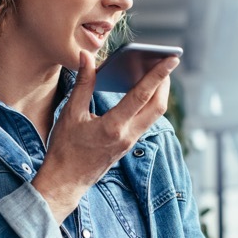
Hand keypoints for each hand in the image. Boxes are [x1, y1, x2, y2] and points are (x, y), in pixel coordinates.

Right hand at [31, 51, 178, 219]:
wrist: (66, 180)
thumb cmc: (65, 148)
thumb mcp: (71, 113)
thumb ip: (83, 83)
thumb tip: (87, 57)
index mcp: (113, 127)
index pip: (142, 95)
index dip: (158, 74)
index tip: (172, 58)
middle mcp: (128, 135)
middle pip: (158, 105)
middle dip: (165, 81)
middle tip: (166, 61)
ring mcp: (130, 141)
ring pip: (154, 114)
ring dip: (159, 93)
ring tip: (158, 73)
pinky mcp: (129, 144)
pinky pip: (146, 120)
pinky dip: (148, 104)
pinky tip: (142, 92)